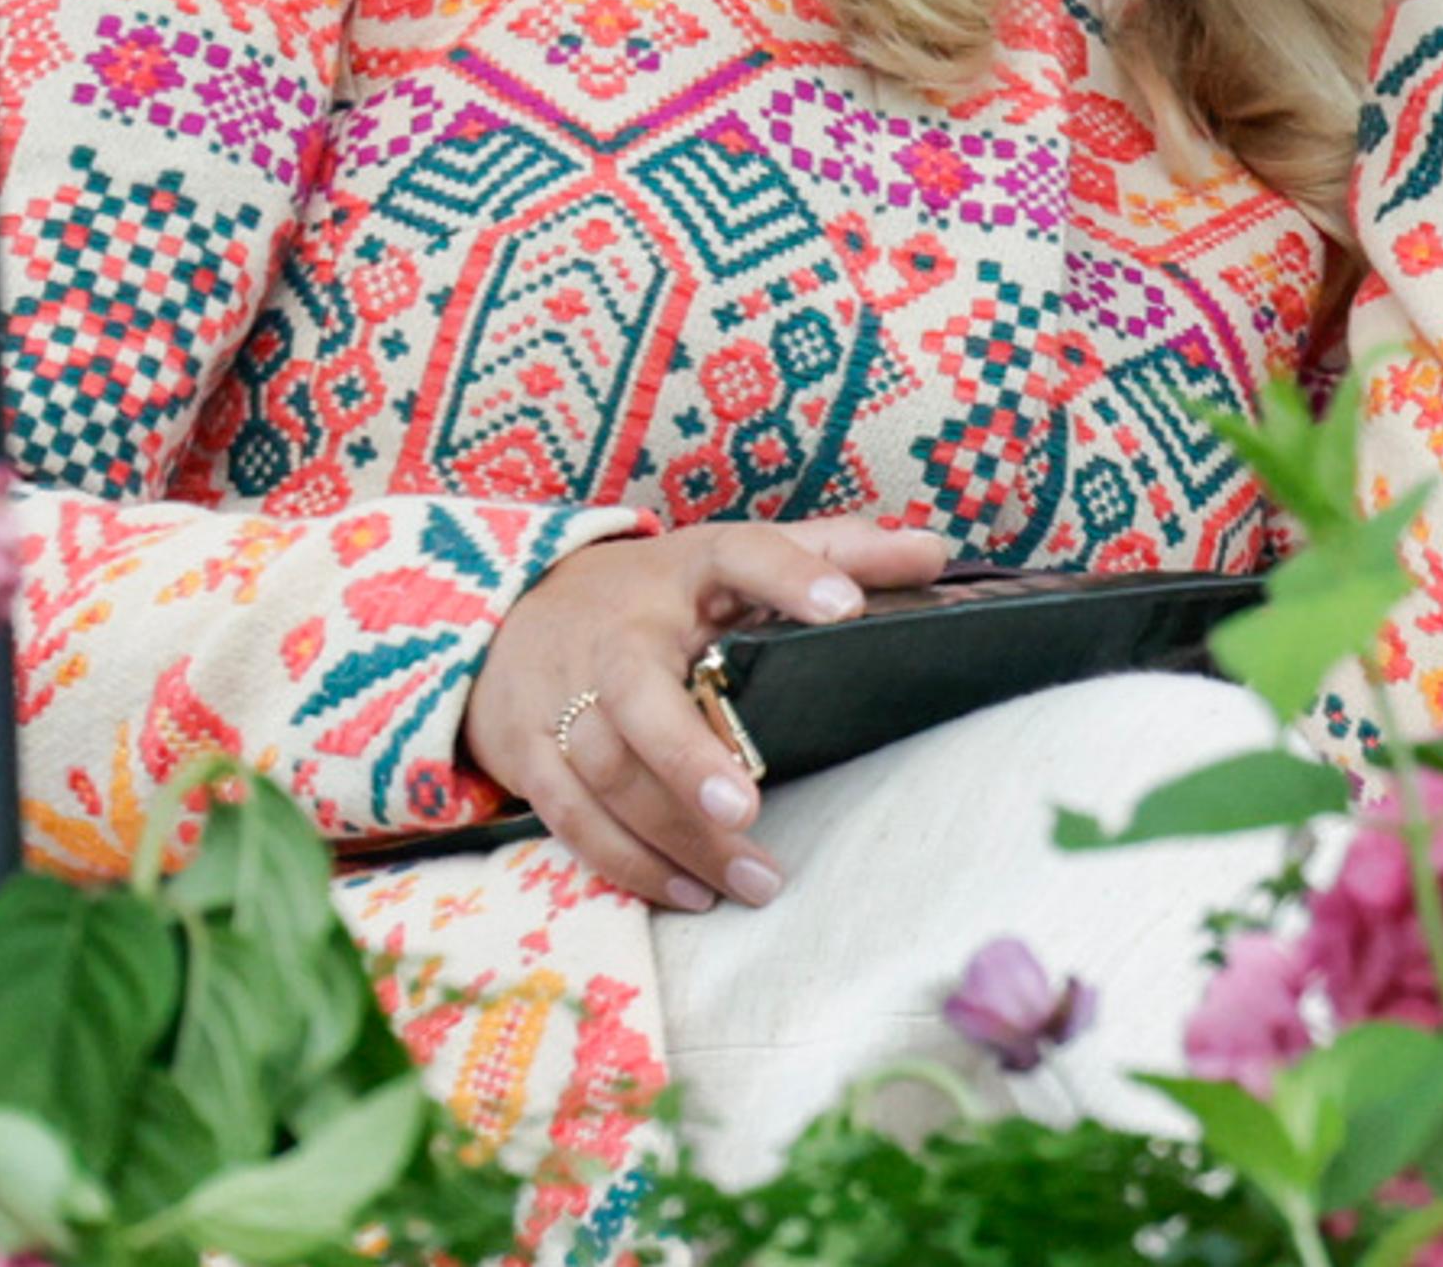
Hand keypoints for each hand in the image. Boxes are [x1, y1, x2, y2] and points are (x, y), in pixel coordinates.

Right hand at [464, 518, 950, 910]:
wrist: (507, 612)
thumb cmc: (658, 593)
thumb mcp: (739, 559)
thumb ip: (838, 551)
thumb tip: (934, 553)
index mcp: (688, 570)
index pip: (742, 556)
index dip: (791, 575)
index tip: (846, 607)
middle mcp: (616, 633)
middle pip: (638, 695)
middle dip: (688, 756)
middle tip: (748, 806)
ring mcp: (560, 696)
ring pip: (607, 773)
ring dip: (676, 835)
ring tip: (755, 881)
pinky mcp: (527, 753)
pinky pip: (572, 818)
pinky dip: (629, 862)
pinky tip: (690, 892)